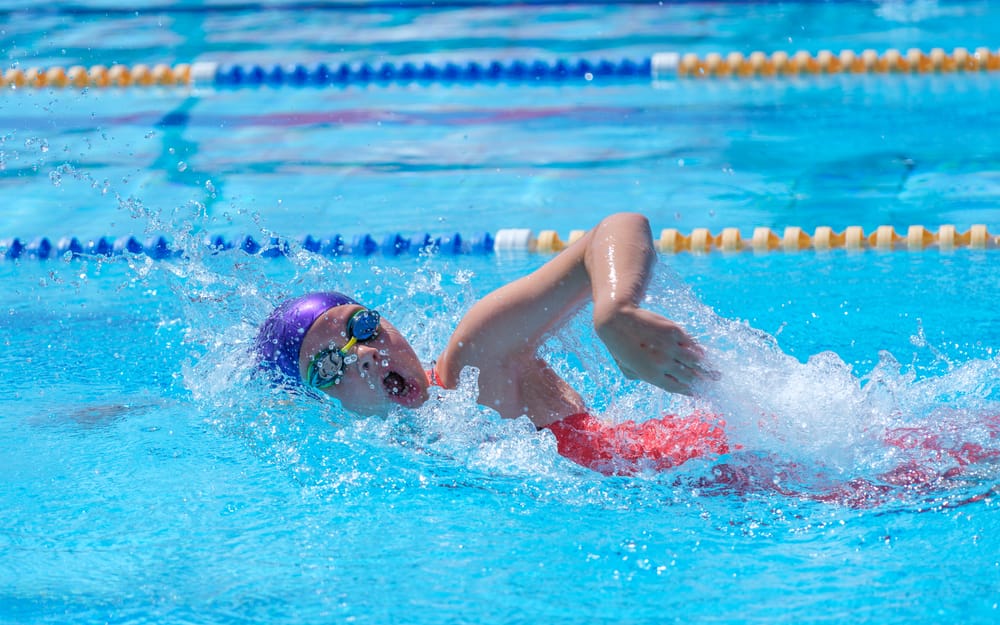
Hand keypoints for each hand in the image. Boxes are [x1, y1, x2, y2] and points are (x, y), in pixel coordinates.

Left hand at [595, 306, 711, 394]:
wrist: (617, 320)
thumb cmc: (619, 345)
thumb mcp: (627, 367)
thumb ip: (642, 377)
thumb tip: (659, 378)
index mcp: (651, 375)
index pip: (676, 387)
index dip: (688, 390)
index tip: (696, 392)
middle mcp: (663, 363)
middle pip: (689, 376)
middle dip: (703, 381)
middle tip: (713, 383)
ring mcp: (670, 347)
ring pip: (694, 361)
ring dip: (706, 368)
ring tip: (715, 372)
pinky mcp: (674, 332)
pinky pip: (691, 344)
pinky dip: (698, 351)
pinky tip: (703, 354)